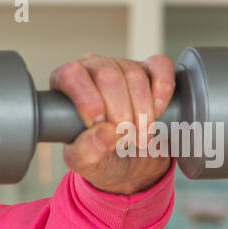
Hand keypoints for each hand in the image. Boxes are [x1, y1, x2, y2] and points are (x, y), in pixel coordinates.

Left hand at [49, 53, 174, 194]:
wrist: (130, 161)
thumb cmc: (99, 155)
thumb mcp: (85, 163)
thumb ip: (87, 151)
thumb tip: (107, 132)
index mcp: (65, 85)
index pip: (71, 75)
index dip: (87, 99)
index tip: (100, 123)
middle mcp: (92, 69)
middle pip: (107, 75)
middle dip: (120, 112)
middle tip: (126, 139)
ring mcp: (122, 66)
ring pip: (134, 74)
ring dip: (142, 111)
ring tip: (140, 137)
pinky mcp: (151, 68)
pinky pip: (160, 67)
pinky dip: (161, 91)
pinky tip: (157, 112)